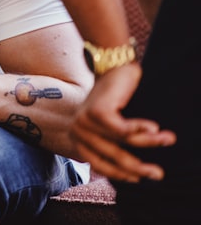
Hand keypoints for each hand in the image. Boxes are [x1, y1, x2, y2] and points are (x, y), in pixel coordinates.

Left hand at [71, 63, 174, 181]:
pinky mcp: (97, 113)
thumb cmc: (114, 99)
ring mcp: (85, 122)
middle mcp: (77, 131)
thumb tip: (133, 172)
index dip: (121, 174)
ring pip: (123, 143)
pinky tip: (156, 129)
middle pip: (112, 158)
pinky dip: (143, 131)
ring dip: (150, 143)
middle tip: (158, 174)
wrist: (111, 68)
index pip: (100, 165)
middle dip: (139, 168)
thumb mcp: (111, 126)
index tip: (139, 179)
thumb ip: (115, 145)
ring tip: (169, 140)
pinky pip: (125, 131)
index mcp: (78, 138)